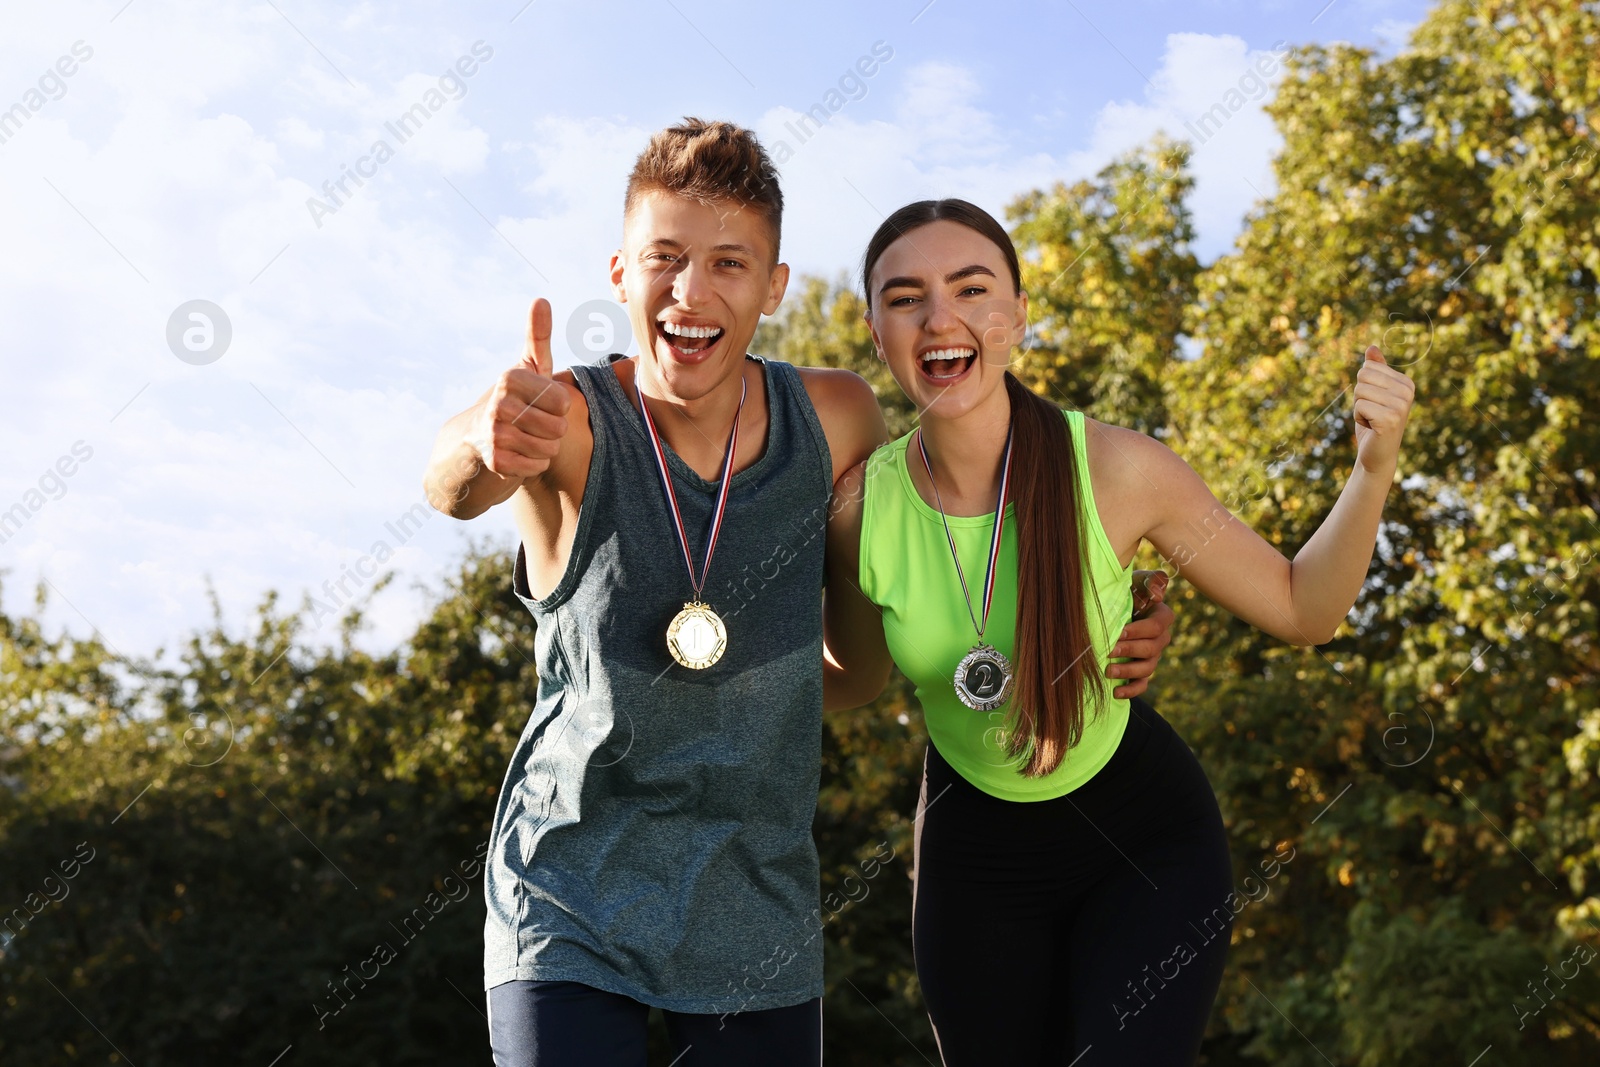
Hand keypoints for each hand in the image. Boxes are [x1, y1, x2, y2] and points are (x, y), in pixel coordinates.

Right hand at [465, 298, 573, 478]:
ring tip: (525, 438)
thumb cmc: (513, 398)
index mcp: (510, 378)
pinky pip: (536, 467)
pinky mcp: (494, 461)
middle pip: (558, 427)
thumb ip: (538, 336)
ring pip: (549, 449)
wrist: (473, 440)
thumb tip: (541, 299)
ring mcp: (494, 434)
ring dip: (544, 448)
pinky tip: (518, 455)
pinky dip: (533, 465)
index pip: (563, 401)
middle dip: (552, 430)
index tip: (540, 402)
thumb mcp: (527, 367)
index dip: (559, 407)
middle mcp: (499, 403)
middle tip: (533, 424)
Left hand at [1110, 571, 1174, 698]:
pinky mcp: (1142, 671)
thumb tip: (1158, 594)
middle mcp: (1160, 639)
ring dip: (1128, 671)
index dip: (1139, 630)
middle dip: (1129, 650)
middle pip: (1151, 649)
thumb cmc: (1126, 591)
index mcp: (1162, 617)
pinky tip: (1115, 692)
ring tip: (1108, 671)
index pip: (1157, 626)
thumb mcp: (1137, 581)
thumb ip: (1150, 582)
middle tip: (1109, 651)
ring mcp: (1152, 657)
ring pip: (1147, 669)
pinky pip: (1142, 685)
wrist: (1114, 609)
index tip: (1120, 631)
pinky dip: (1131, 690)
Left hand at [1353, 345, 1415, 474]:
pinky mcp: (1391, 418)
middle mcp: (1408, 391)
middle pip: (1363, 376)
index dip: (1363, 386)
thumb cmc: (1373, 422)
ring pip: (1360, 391)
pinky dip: (1359, 417)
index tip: (1374, 403)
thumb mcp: (1373, 393)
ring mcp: (1401, 405)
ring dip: (1359, 407)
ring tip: (1371, 420)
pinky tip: (1371, 427)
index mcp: (1406, 383)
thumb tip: (1372, 347)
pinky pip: (1360, 406)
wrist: (1377, 454)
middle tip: (1371, 412)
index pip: (1368, 367)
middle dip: (1359, 396)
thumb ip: (1375, 370)